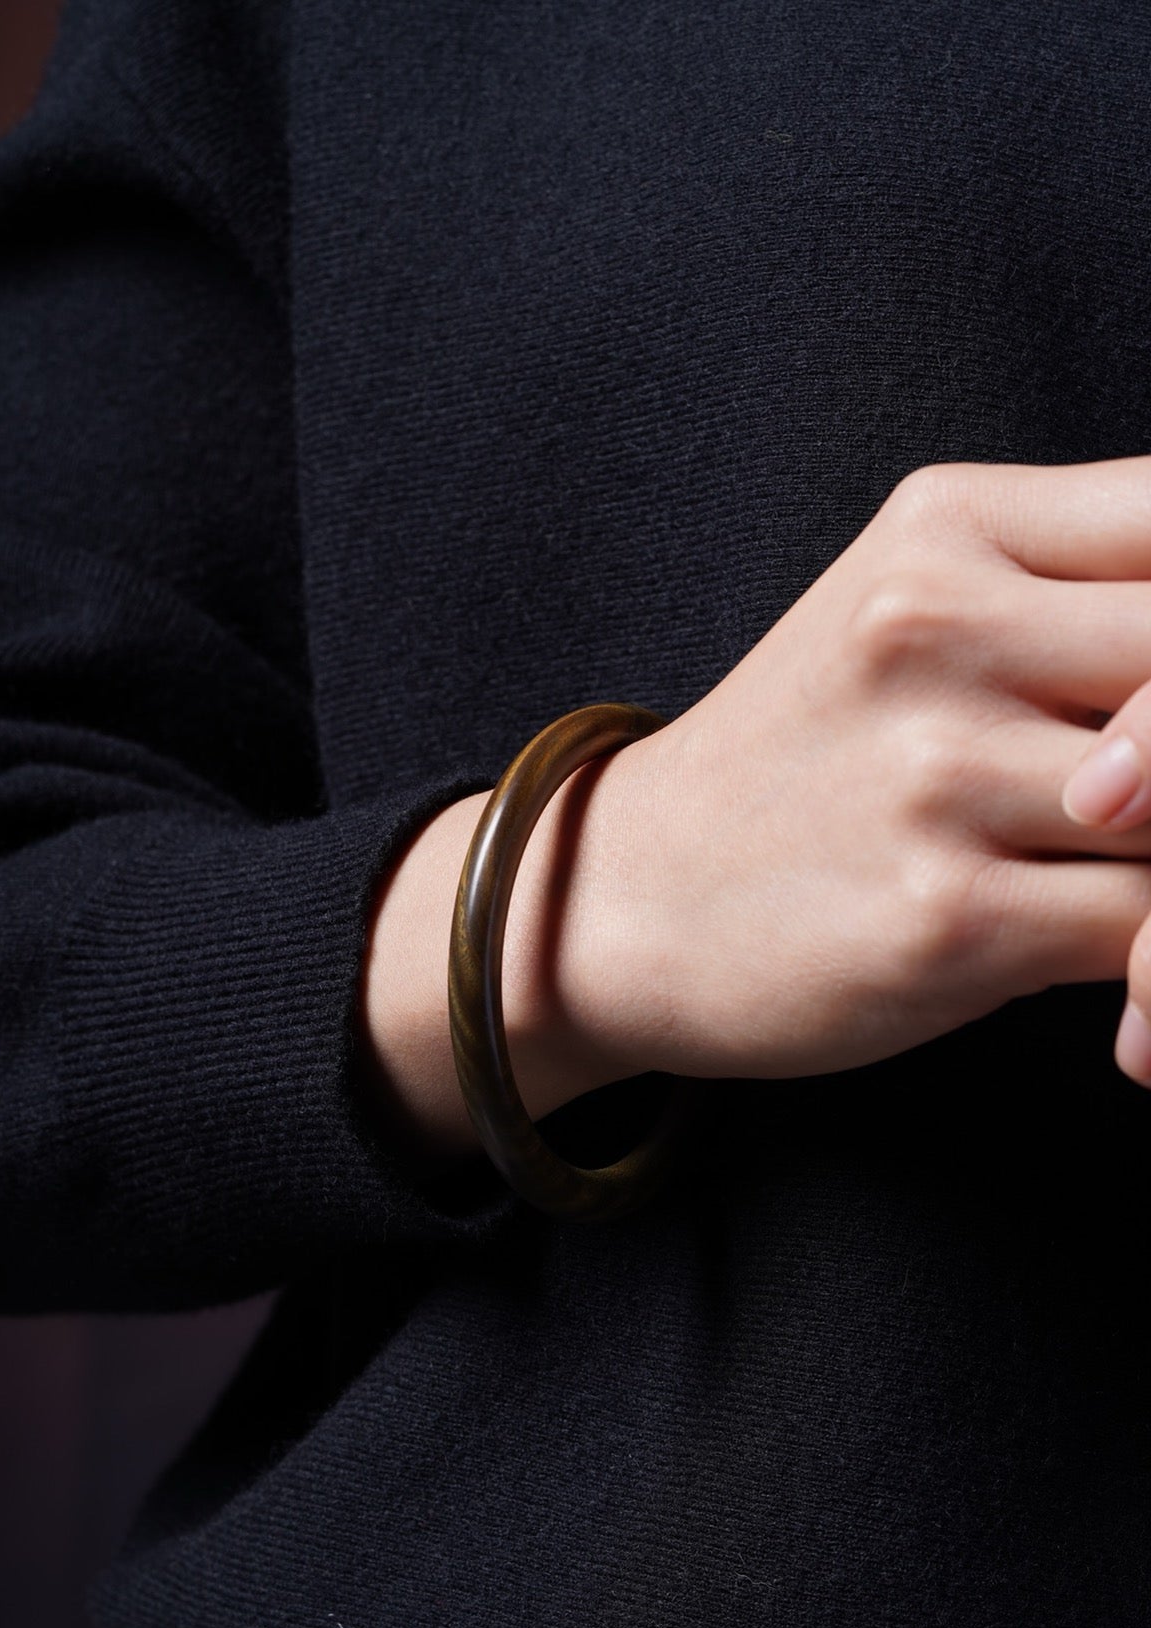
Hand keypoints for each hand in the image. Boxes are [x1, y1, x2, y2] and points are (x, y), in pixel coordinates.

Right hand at [547, 455, 1150, 1091]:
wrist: (626, 901)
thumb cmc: (801, 762)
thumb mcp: (910, 614)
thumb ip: (1077, 594)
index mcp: (948, 530)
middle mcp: (939, 629)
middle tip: (1148, 814)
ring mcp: (940, 774)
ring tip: (1127, 895)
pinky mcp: (948, 919)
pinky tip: (1126, 1001)